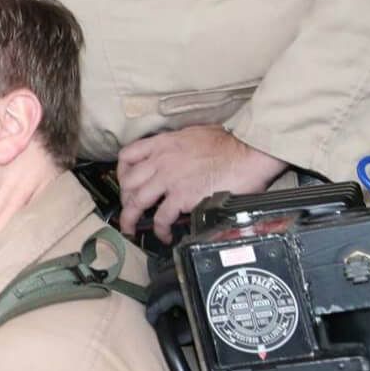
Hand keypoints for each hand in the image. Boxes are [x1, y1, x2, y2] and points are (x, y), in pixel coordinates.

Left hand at [117, 125, 289, 244]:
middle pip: (128, 182)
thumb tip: (178, 158)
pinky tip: (164, 235)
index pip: (128, 155)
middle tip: (129, 210)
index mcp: (163, 144)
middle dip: (124, 198)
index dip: (121, 172)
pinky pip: (161, 217)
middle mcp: (161, 161)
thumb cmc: (230, 142)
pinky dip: (159, 230)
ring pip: (136, 201)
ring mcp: (169, 179)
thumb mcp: (194, 135)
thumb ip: (178, 147)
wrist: (248, 152)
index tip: (125, 183)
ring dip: (130, 218)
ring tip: (131, 229)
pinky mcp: (182, 197)